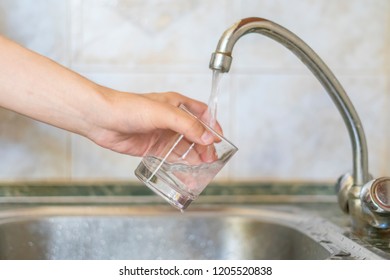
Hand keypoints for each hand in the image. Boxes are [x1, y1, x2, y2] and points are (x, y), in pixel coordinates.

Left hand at [87, 89, 216, 156]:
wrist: (102, 119)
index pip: (202, 113)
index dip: (212, 125)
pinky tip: (187, 169)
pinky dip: (181, 163)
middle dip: (205, 145)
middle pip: (195, 132)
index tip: (219, 139)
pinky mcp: (153, 147)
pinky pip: (171, 156)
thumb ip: (187, 125)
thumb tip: (208, 138)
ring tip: (204, 167)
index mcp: (177, 104)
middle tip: (212, 158)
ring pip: (184, 146)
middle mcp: (171, 119)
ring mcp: (162, 133)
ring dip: (195, 155)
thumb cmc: (129, 107)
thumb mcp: (163, 113)